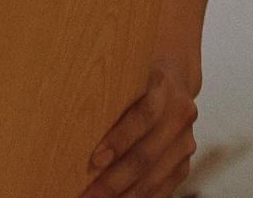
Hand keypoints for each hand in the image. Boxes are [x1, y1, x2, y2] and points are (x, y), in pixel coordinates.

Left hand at [79, 63, 198, 197]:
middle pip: (146, 154)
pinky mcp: (184, 161)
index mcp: (164, 86)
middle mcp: (179, 114)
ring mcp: (185, 141)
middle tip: (88, 193)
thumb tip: (66, 104)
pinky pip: (164, 187)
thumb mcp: (124, 67)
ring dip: (125, 194)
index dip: (120, 139)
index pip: (144, 116)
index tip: (95, 159)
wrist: (174, 72)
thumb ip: (109, 84)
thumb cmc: (136, 71)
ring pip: (154, 176)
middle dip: (115, 179)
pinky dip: (142, 197)